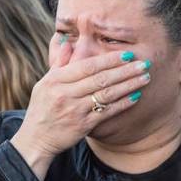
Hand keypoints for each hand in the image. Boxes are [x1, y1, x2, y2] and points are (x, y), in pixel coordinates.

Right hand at [9, 42, 151, 180]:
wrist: (36, 139)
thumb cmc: (41, 109)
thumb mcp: (44, 83)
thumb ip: (58, 63)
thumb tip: (67, 41)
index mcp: (56, 80)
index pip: (87, 66)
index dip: (109, 59)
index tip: (127, 54)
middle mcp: (65, 93)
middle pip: (100, 78)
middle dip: (125, 70)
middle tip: (143, 63)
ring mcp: (75, 110)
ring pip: (107, 94)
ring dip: (128, 85)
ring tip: (145, 78)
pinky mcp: (83, 125)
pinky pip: (107, 112)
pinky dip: (122, 104)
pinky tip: (135, 97)